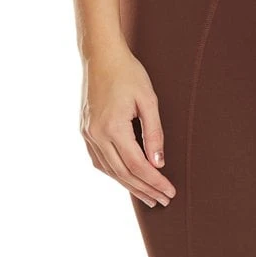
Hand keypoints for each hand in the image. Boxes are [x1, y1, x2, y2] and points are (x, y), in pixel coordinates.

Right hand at [80, 49, 175, 206]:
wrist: (100, 55)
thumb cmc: (128, 73)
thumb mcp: (148, 100)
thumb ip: (154, 133)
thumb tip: (158, 163)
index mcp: (112, 127)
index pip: (138, 165)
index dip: (155, 182)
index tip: (170, 192)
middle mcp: (96, 134)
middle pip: (123, 173)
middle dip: (145, 189)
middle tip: (163, 201)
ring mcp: (87, 134)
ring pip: (110, 171)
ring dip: (130, 186)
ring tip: (148, 197)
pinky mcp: (85, 131)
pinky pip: (100, 161)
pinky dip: (115, 173)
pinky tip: (127, 180)